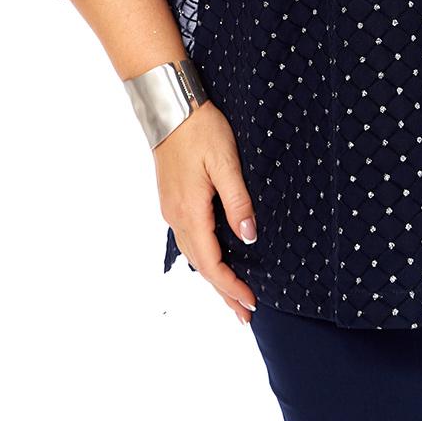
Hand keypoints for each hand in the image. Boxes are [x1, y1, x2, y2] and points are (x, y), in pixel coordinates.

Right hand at [154, 101, 258, 325]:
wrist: (171, 106)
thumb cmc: (200, 129)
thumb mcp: (225, 162)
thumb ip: (237, 201)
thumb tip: (249, 236)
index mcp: (190, 211)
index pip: (212, 263)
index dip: (231, 286)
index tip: (250, 303)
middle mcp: (176, 216)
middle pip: (201, 265)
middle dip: (223, 291)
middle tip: (244, 314)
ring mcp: (172, 208)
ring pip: (193, 253)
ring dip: (213, 276)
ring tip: (232, 293)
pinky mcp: (173, 198)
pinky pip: (189, 238)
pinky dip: (204, 256)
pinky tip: (214, 257)